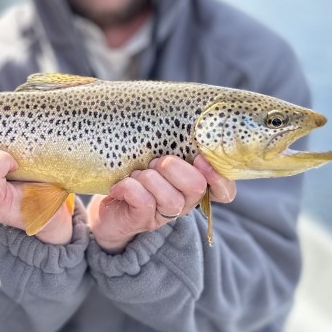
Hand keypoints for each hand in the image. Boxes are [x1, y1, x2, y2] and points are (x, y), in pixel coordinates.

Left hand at [87, 154, 235, 252]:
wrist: (107, 207)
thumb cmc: (136, 174)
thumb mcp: (157, 156)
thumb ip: (172, 143)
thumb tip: (174, 110)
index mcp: (194, 184)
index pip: (224, 190)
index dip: (219, 176)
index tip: (199, 158)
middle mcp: (184, 202)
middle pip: (196, 186)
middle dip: (172, 167)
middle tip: (154, 162)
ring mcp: (165, 214)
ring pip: (170, 197)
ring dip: (148, 178)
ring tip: (136, 175)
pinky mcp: (142, 221)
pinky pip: (143, 201)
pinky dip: (129, 186)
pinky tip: (121, 186)